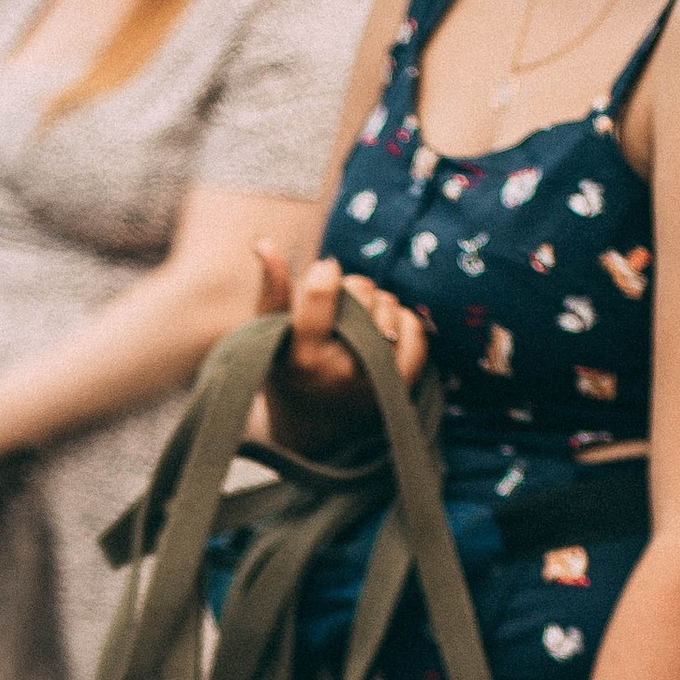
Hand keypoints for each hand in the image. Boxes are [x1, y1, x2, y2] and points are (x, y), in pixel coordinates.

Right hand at [259, 249, 427, 451]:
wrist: (312, 436)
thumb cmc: (285, 377)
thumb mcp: (267, 339)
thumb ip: (269, 291)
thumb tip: (265, 242)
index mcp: (303, 357)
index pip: (322, 288)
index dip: (325, 272)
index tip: (322, 276)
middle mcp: (342, 370)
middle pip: (360, 291)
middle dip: (350, 290)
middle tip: (339, 310)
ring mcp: (375, 380)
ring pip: (388, 305)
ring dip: (375, 305)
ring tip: (358, 325)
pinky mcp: (401, 386)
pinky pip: (414, 329)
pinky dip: (401, 321)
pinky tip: (382, 331)